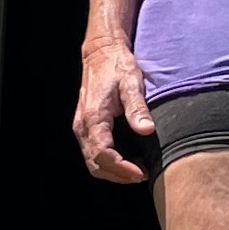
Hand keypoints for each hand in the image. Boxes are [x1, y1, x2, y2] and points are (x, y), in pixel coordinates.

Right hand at [74, 42, 154, 183]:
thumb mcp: (132, 83)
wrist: (101, 53)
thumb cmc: (117, 66)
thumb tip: (146, 130)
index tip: (141, 173)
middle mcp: (83, 126)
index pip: (103, 154)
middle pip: (95, 164)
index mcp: (93, 117)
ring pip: (92, 162)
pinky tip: (128, 161)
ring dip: (113, 172)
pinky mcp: (85, 127)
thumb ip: (138, 108)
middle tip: (142, 175)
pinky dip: (108, 163)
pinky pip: (93, 153)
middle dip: (118, 175)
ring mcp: (82, 127)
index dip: (121, 168)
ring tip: (137, 172)